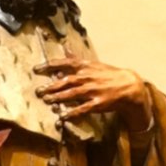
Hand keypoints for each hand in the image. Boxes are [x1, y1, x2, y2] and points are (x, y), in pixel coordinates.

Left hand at [34, 55, 152, 129]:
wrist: (129, 85)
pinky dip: (72, 113)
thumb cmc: (109, 75)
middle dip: (51, 86)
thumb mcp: (93, 64)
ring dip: (58, 98)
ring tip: (47, 101)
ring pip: (72, 94)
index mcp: (86, 67)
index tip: (37, 69)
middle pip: (66, 81)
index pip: (65, 63)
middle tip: (39, 91)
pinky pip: (82, 109)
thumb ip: (77, 59)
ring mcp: (93, 91)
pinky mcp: (98, 103)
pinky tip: (63, 116)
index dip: (50, 66)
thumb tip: (65, 49)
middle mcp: (88, 77)